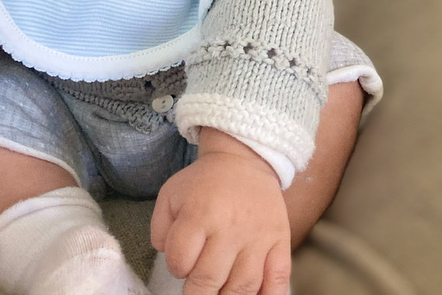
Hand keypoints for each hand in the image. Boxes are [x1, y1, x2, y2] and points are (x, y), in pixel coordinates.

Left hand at [151, 130, 291, 294]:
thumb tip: (172, 261)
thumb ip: (160, 229)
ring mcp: (258, 236)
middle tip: (198, 288)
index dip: (176, 266)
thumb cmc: (204, 184)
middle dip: (198, 292)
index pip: (179, 260)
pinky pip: (279, 279)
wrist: (245, 160)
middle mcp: (230, 226)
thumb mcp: (172, 194)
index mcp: (200, 213)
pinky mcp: (280, 240)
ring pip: (243, 286)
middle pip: (209, 279)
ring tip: (220, 290)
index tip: (181, 261)